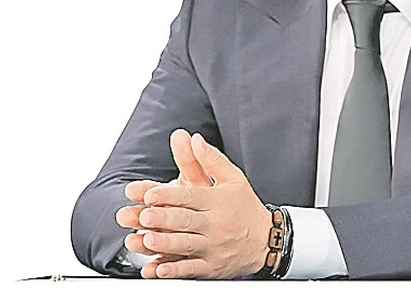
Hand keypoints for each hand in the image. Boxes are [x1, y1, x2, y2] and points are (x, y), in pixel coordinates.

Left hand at [121, 132, 272, 278]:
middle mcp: (214, 224)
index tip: (149, 194)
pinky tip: (158, 269)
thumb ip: (211, 159)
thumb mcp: (233, 178)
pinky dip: (174, 271)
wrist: (267, 240)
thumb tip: (194, 138)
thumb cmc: (245, 206)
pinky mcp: (211, 266)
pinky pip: (191, 269)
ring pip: (186, 245)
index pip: (190, 196)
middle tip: (143, 215)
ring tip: (146, 240)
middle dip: (163, 218)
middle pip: (185, 220)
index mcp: (217, 200)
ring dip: (165, 243)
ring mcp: (213, 247)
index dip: (169, 195)